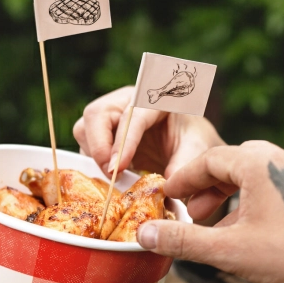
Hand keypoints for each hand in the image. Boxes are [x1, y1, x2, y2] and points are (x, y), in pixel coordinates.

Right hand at [73, 86, 224, 177]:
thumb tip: (168, 182)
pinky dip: (94, 163)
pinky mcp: (101, 134)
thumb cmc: (193, 140)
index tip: (118, 169)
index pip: (131, 115)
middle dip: (99, 147)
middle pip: (96, 114)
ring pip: (85, 129)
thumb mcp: (199, 149)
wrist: (187, 144)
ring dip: (94, 156)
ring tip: (116, 177)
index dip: (122, 142)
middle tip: (112, 175)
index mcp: (153, 99)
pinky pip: (86, 146)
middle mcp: (126, 102)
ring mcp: (110, 116)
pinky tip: (114, 177)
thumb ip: (186, 163)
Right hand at [134, 142, 283, 282]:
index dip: (183, 180)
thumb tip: (143, 236)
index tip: (166, 197)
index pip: (207, 160)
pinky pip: (274, 187)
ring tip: (215, 227)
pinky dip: (252, 202)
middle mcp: (280, 158)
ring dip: (229, 197)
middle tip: (189, 212)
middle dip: (205, 188)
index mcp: (257, 162)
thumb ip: (184, 241)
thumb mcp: (230, 251)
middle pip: (231, 163)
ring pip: (254, 176)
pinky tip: (249, 233)